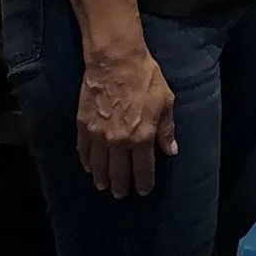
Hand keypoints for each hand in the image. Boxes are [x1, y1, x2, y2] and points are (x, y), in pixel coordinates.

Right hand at [76, 46, 177, 196]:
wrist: (115, 62)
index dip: (143, 182)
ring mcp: (98, 135)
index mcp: (141, 137)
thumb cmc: (145, 79)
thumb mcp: (165, 102)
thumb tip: (171, 151)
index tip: (143, 190)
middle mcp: (119, 141)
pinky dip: (86, 162)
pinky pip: (84, 151)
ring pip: (99, 166)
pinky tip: (89, 167)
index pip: (143, 169)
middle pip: (119, 172)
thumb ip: (166, 130)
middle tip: (121, 194)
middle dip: (121, 186)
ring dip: (102, 178)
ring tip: (103, 186)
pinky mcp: (83, 126)